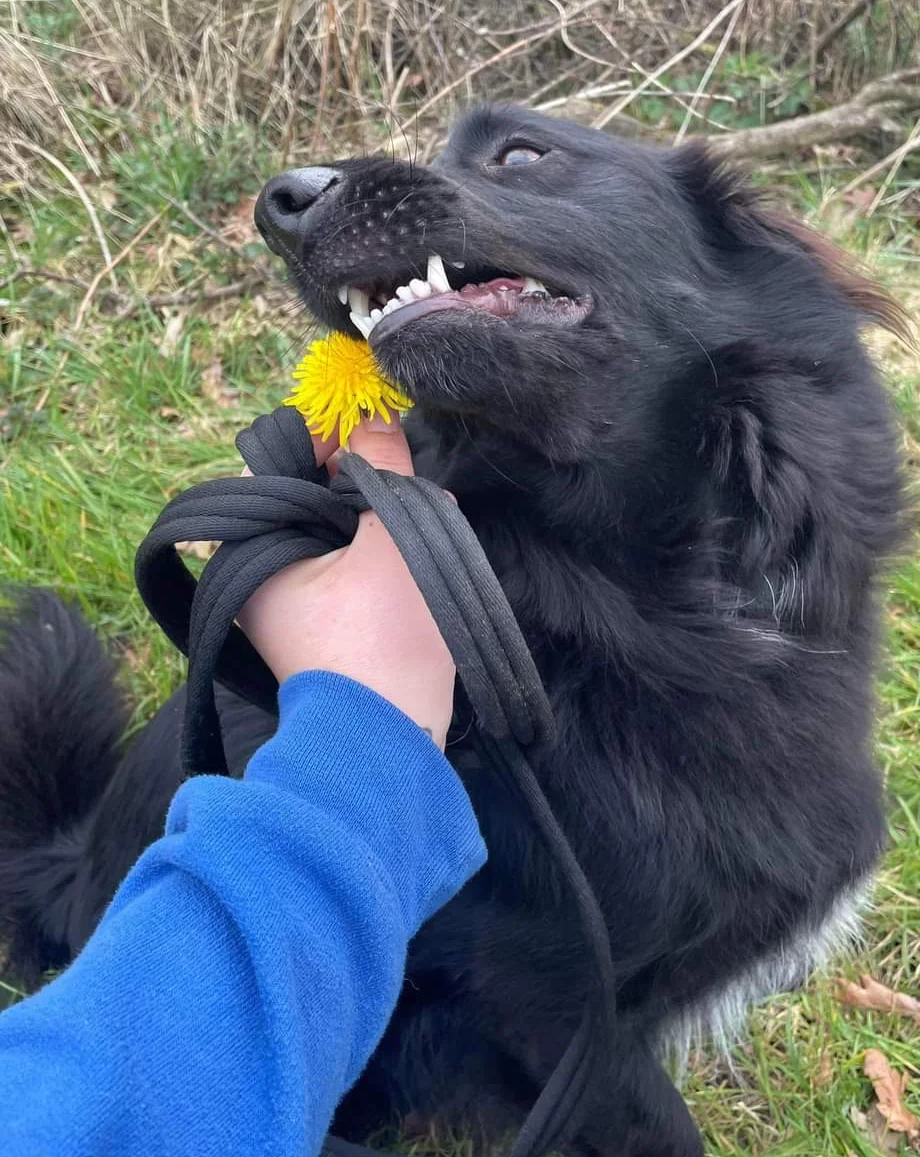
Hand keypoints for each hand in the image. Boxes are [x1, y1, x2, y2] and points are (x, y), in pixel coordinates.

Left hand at [238, 415, 455, 747]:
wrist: (387, 740)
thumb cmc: (381, 638)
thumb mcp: (389, 537)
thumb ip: (381, 467)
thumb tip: (375, 416)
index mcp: (252, 547)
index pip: (280, 462)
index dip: (330, 438)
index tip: (377, 432)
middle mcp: (257, 574)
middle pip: (313, 496)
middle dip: (368, 484)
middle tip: (414, 484)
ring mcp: (287, 606)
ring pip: (336, 532)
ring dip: (382, 521)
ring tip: (431, 522)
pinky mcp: (319, 630)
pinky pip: (345, 570)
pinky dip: (379, 557)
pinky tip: (421, 559)